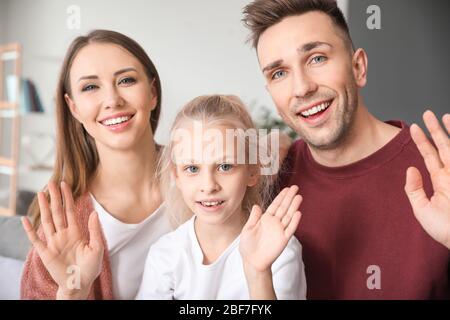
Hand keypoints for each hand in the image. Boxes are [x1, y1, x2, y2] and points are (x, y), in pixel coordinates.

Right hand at [21, 181, 103, 298]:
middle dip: (55, 197)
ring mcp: (53, 242)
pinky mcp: (45, 253)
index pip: (70, 210)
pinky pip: (36, 239)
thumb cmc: (90, 268)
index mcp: (76, 232)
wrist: (80, 284)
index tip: (65, 184)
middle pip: (57, 212)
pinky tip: (25, 220)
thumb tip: (94, 213)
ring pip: (47, 221)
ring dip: (44, 207)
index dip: (68, 197)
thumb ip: (94, 230)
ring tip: (41, 194)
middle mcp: (63, 234)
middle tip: (51, 182)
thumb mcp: (96, 248)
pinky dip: (30, 230)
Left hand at [240, 185, 301, 272]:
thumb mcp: (247, 229)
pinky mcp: (283, 239)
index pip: (275, 205)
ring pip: (288, 216)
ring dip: (294, 206)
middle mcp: (274, 223)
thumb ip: (253, 217)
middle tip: (295, 187)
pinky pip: (290, 229)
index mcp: (265, 219)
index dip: (281, 196)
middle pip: (283, 207)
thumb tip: (257, 206)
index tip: (287, 188)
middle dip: (289, 197)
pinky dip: (294, 221)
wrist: (252, 261)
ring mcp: (279, 231)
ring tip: (299, 197)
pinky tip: (298, 213)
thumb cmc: (248, 246)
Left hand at [405, 111, 449, 248]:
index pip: (429, 156)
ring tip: (443, 115)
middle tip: (427, 113)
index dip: (422, 141)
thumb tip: (410, 170)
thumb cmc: (444, 229)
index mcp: (441, 182)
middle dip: (435, 130)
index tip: (413, 127)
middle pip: (444, 146)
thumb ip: (414, 189)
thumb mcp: (422, 209)